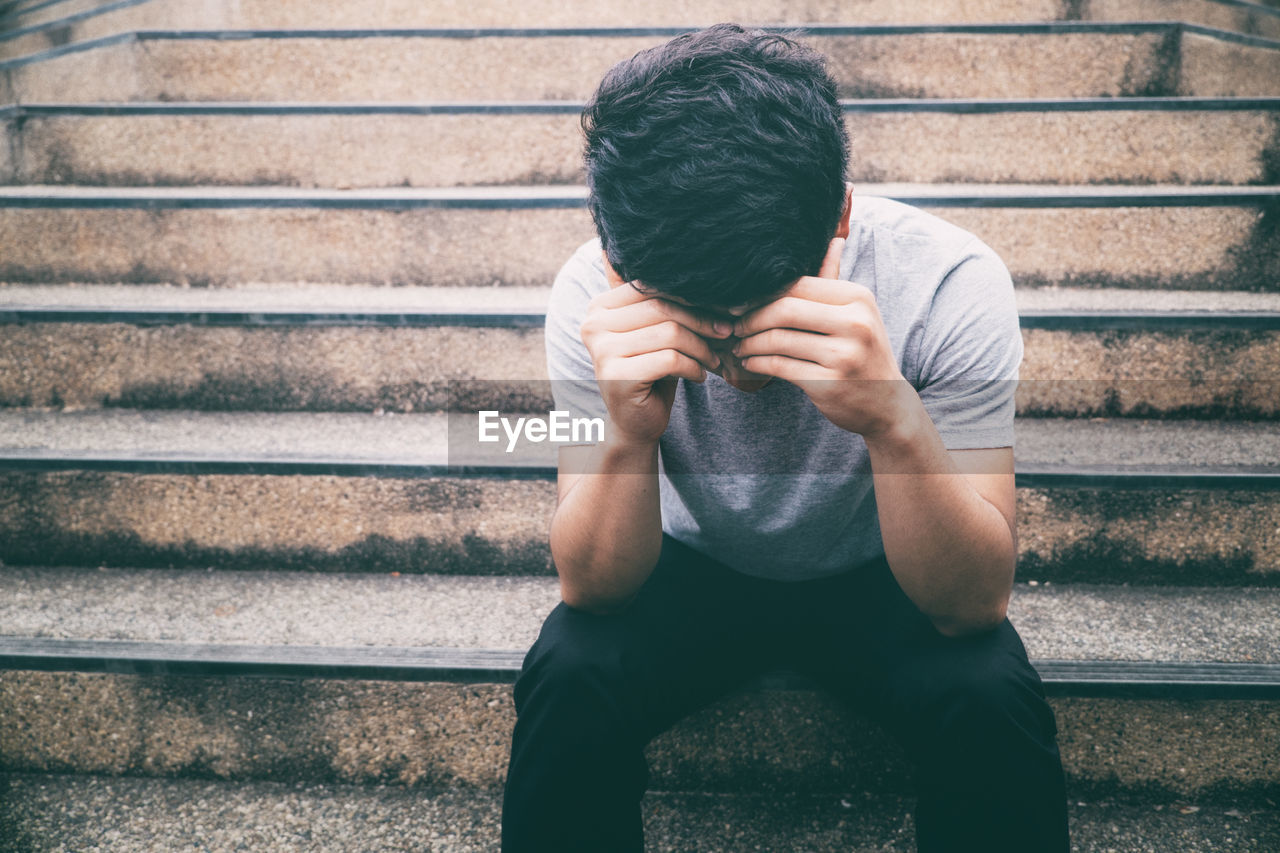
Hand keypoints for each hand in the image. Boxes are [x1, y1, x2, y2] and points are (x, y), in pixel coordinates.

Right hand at [579, 251, 733, 445]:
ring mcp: (602, 351)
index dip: (690, 297)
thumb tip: (714, 280)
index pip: (651, 288)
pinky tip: (699, 376)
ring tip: (712, 360)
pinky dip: (694, 367)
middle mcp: (593, 325)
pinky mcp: (617, 376)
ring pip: (670, 333)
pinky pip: (671, 359)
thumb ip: (668, 307)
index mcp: (599, 308)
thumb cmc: (651, 373)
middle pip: (662, 308)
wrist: (634, 424)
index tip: (721, 311)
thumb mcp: (657, 335)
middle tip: (725, 334)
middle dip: (701, 321)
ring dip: (701, 348)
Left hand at [730, 237, 914, 439]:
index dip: (763, 293)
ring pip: (778, 340)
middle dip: (752, 318)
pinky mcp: (829, 383)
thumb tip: (834, 238)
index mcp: (857, 299)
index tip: (740, 303)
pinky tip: (749, 363)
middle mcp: (855, 323)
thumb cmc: (863, 353)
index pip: (798, 285)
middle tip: (735, 326)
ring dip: (750, 344)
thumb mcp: (857, 314)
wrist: (886, 403)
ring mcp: (843, 355)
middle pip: (784, 310)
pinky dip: (758, 363)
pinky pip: (780, 366)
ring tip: (740, 346)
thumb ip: (835, 280)